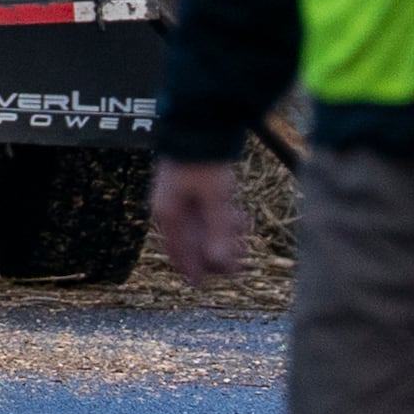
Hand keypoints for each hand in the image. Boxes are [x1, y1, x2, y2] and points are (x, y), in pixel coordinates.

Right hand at [152, 158, 251, 282]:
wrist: (200, 127)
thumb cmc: (203, 163)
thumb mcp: (216, 201)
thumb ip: (218, 233)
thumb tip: (219, 264)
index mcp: (168, 214)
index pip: (176, 252)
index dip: (191, 271)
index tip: (202, 286)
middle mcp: (170, 210)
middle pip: (193, 243)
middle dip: (218, 251)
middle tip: (241, 257)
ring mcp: (180, 200)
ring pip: (203, 230)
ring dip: (225, 235)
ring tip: (245, 229)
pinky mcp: (192, 191)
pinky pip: (207, 216)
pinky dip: (224, 221)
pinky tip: (241, 217)